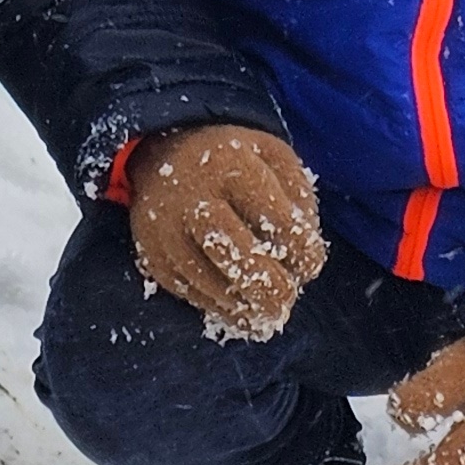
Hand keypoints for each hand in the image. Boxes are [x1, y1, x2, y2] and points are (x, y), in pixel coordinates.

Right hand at [125, 125, 326, 340]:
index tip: (311, 264)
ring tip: (268, 311)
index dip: (301, 250)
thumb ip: (298, 196)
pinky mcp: (154, 258)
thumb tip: (306, 254)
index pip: (275, 218)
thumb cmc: (232, 160)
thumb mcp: (271, 156)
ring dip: (245, 305)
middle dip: (267, 287)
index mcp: (231, 164)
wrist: (161, 153)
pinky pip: (191, 294)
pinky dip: (221, 308)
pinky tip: (241, 306)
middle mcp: (193, 195)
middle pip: (231, 251)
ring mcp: (167, 229)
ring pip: (209, 282)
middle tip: (287, 301)